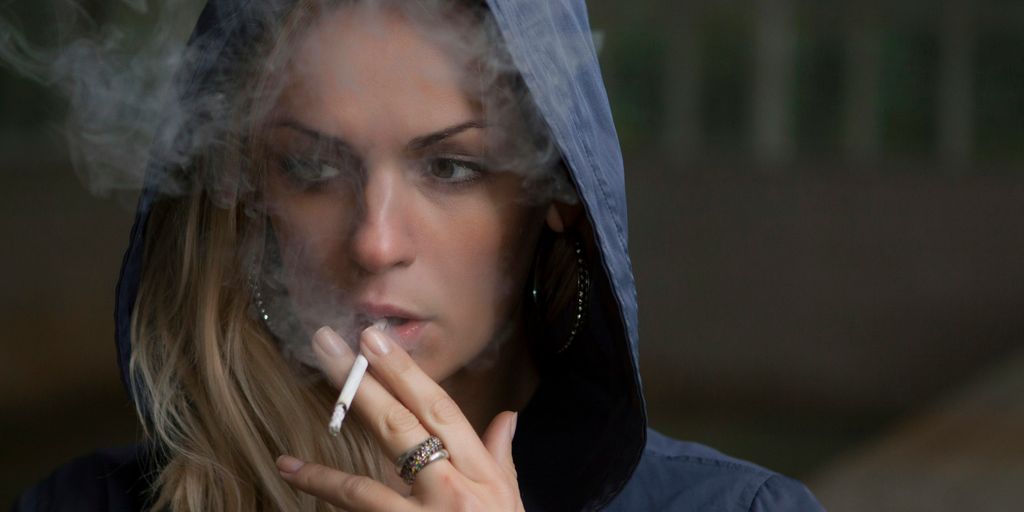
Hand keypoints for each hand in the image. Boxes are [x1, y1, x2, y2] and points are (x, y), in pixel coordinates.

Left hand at [276, 325, 524, 511]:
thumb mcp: (511, 504)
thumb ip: (502, 458)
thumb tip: (507, 417)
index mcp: (483, 476)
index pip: (442, 412)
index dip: (407, 373)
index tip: (376, 340)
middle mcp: (455, 493)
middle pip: (404, 427)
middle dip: (364, 381)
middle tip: (330, 344)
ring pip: (371, 474)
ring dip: (333, 441)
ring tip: (307, 398)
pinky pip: (356, 511)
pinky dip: (321, 488)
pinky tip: (290, 468)